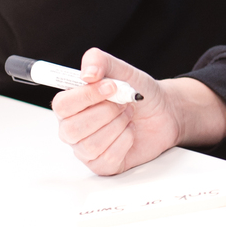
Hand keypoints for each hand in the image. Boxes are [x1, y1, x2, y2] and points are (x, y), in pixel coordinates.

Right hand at [52, 47, 225, 175]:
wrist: (164, 112)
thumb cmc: (139, 92)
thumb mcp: (122, 69)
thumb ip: (100, 61)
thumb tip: (86, 73)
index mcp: (72, 103)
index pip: (61, 105)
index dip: (86, 96)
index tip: (111, 87)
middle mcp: (73, 127)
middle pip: (72, 129)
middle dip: (106, 113)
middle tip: (123, 103)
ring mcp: (86, 149)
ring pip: (90, 145)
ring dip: (117, 126)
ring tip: (127, 115)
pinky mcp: (102, 165)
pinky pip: (107, 158)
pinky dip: (125, 140)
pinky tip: (130, 132)